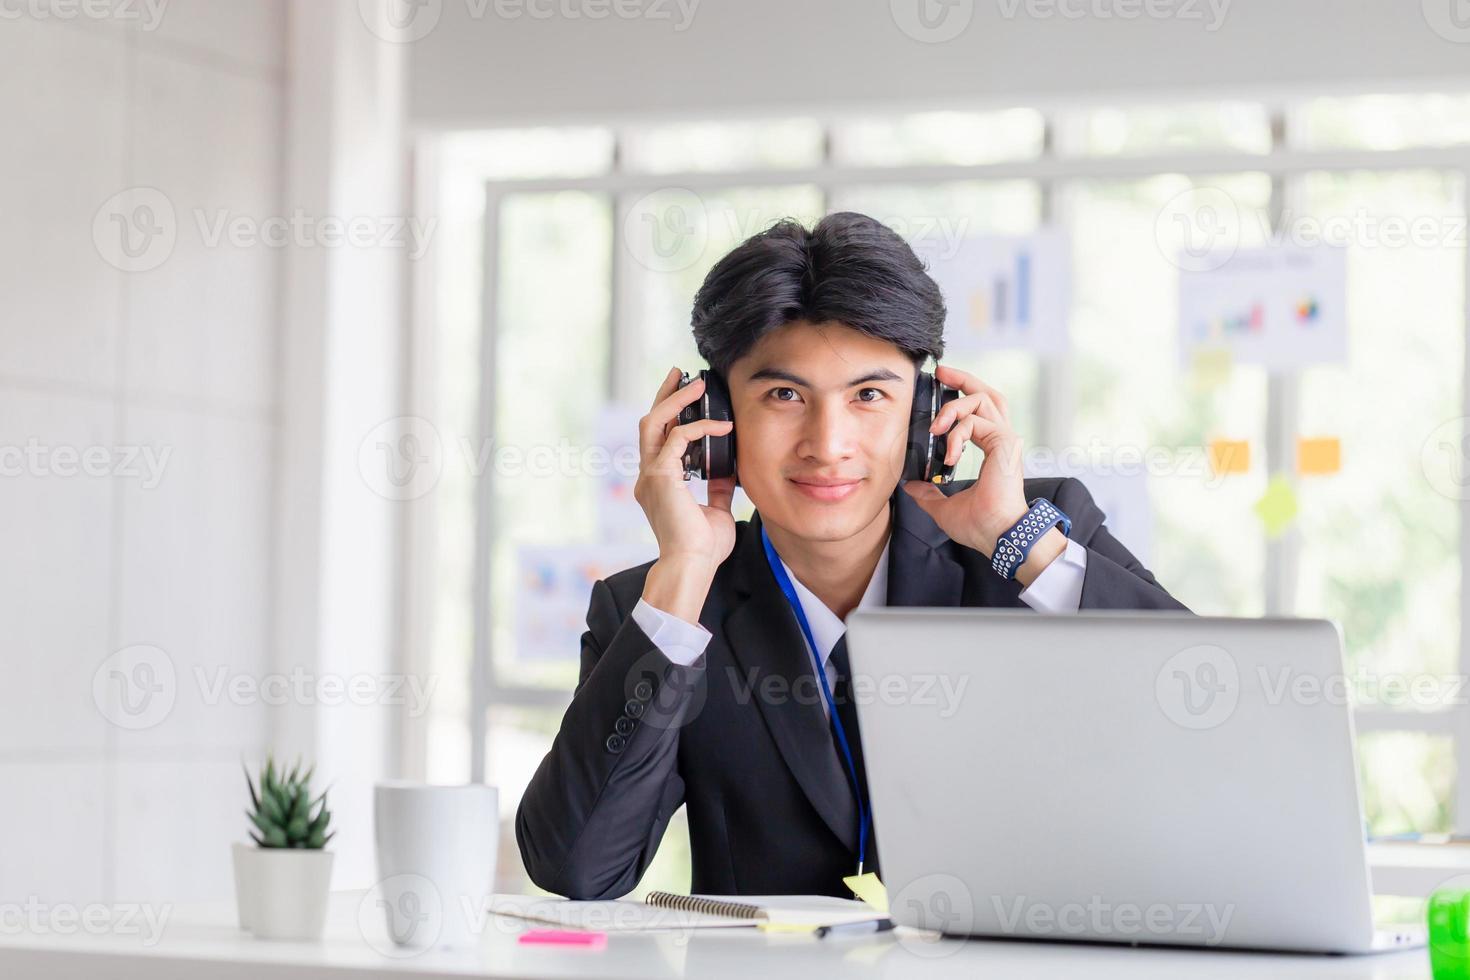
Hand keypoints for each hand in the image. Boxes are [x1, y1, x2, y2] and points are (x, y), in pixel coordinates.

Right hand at [634, 367, 736, 620]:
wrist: (691, 567)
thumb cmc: (702, 548)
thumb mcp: (716, 511)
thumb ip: (718, 488)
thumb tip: (729, 470)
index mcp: (658, 484)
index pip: (660, 440)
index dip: (672, 416)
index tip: (689, 398)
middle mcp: (649, 476)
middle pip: (650, 423)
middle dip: (665, 395)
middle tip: (681, 374)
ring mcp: (651, 475)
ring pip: (654, 423)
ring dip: (675, 400)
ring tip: (696, 383)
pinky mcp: (661, 477)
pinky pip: (678, 438)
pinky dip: (700, 428)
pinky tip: (722, 426)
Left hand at [901, 365, 1033, 558]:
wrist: (998, 536)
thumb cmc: (980, 525)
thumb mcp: (944, 507)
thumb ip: (929, 494)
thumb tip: (912, 487)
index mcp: (993, 449)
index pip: (982, 410)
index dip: (963, 395)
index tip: (942, 386)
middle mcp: (1002, 439)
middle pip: (988, 394)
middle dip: (963, 379)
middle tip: (940, 374)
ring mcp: (1006, 439)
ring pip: (982, 400)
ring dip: (953, 408)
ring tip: (936, 428)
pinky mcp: (1004, 443)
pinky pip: (975, 422)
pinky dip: (956, 433)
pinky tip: (949, 454)